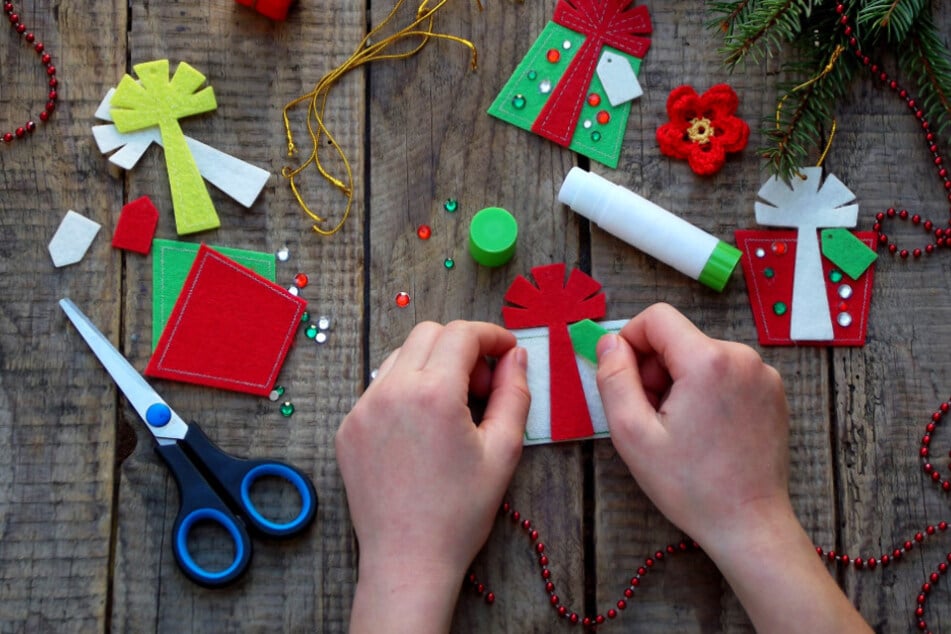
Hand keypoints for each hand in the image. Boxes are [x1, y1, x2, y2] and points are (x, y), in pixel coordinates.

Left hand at [336, 320, 529, 632]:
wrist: (408, 560)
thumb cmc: (460, 512)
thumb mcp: (503, 451)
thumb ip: (514, 394)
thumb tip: (516, 356)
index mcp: (432, 393)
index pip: (462, 334)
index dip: (491, 335)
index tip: (508, 351)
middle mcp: (391, 391)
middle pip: (428, 334)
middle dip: (461, 347)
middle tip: (483, 385)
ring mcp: (362, 408)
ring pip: (400, 357)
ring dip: (431, 366)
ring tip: (452, 408)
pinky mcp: (348, 427)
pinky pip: (379, 388)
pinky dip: (405, 391)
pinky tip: (422, 429)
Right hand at [595, 302, 789, 552]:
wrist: (750, 524)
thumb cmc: (690, 485)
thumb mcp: (632, 433)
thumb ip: (614, 378)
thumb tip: (609, 342)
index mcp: (708, 360)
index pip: (656, 317)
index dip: (630, 341)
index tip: (624, 379)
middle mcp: (743, 356)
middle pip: (679, 338)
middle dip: (655, 369)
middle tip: (650, 415)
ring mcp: (763, 374)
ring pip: (701, 355)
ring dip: (679, 381)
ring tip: (678, 428)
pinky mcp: (773, 392)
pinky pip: (725, 372)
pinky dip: (706, 390)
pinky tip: (704, 431)